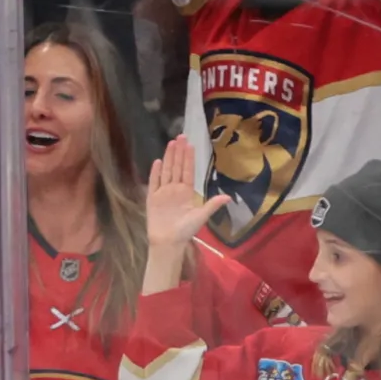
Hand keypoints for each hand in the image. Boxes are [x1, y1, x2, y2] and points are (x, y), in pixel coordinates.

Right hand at [145, 137, 224, 254]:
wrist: (168, 243)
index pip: (188, 170)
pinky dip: (155, 173)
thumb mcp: (201, 217)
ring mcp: (163, 193)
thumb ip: (212, 205)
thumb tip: (228, 197)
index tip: (190, 144)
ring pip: (166, 171)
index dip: (189, 158)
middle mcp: (175, 189)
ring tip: (170, 143)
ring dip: (168, 157)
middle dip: (179, 152)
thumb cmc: (185, 231)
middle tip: (180, 136)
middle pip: (177, 167)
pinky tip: (157, 162)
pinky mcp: (152, 199)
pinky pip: (153, 183)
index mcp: (187, 192)